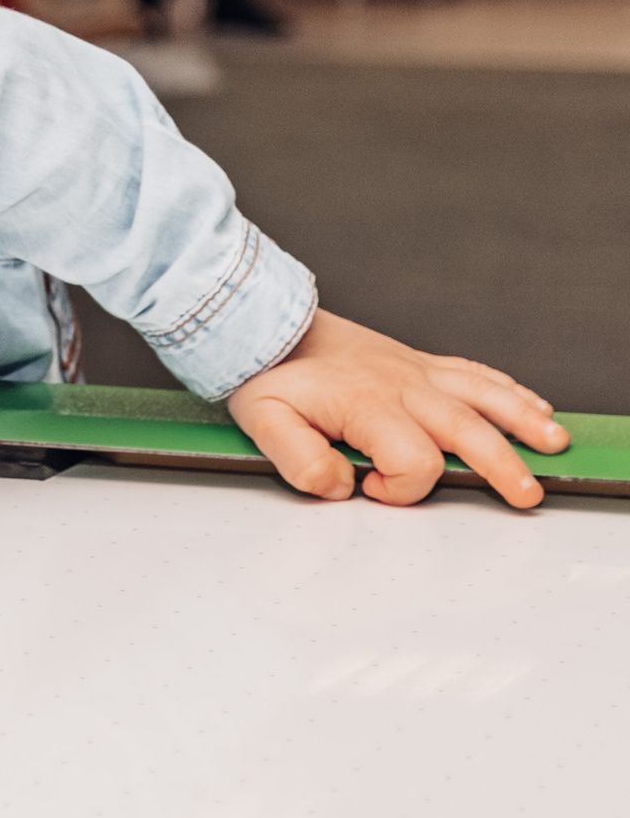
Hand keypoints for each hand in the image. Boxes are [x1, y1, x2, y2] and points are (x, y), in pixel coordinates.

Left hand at [226, 309, 569, 507]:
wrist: (265, 324)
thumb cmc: (268, 372)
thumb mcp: (264, 422)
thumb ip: (299, 461)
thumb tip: (340, 486)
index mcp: (369, 405)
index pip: (413, 460)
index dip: (400, 488)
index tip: (371, 488)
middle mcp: (402, 386)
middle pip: (468, 430)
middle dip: (503, 465)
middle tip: (526, 493)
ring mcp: (415, 371)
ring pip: (484, 396)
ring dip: (522, 421)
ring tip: (553, 442)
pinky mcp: (417, 361)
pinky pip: (473, 372)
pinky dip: (507, 389)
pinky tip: (531, 404)